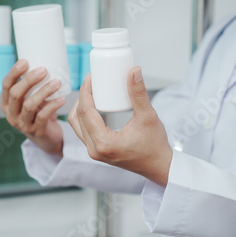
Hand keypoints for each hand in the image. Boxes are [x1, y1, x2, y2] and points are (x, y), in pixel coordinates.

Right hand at [1, 59, 65, 156]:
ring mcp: (22, 124)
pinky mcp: (36, 131)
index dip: (14, 72)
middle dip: (29, 80)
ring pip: (29, 105)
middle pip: (16, 94)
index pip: (6, 85)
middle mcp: (11, 114)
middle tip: (43, 70)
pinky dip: (52, 105)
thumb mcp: (30, 99)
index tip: (25, 61)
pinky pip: (43, 116)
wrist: (46, 138)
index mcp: (6, 104)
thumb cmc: (38, 113)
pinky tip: (61, 99)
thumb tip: (47, 62)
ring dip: (44, 92)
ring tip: (57, 82)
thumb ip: (33, 86)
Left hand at [68, 67, 172, 186]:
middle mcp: (94, 149)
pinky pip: (83, 131)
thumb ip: (139, 93)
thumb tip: (134, 70)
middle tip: (92, 82)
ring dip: (80, 107)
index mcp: (103, 142)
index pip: (86, 111)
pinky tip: (92, 106)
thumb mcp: (147, 116)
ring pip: (77, 125)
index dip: (85, 91)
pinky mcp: (96, 152)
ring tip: (91, 92)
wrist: (158, 166)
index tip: (90, 77)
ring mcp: (93, 152)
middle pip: (78, 117)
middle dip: (82, 97)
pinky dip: (84, 117)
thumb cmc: (155, 145)